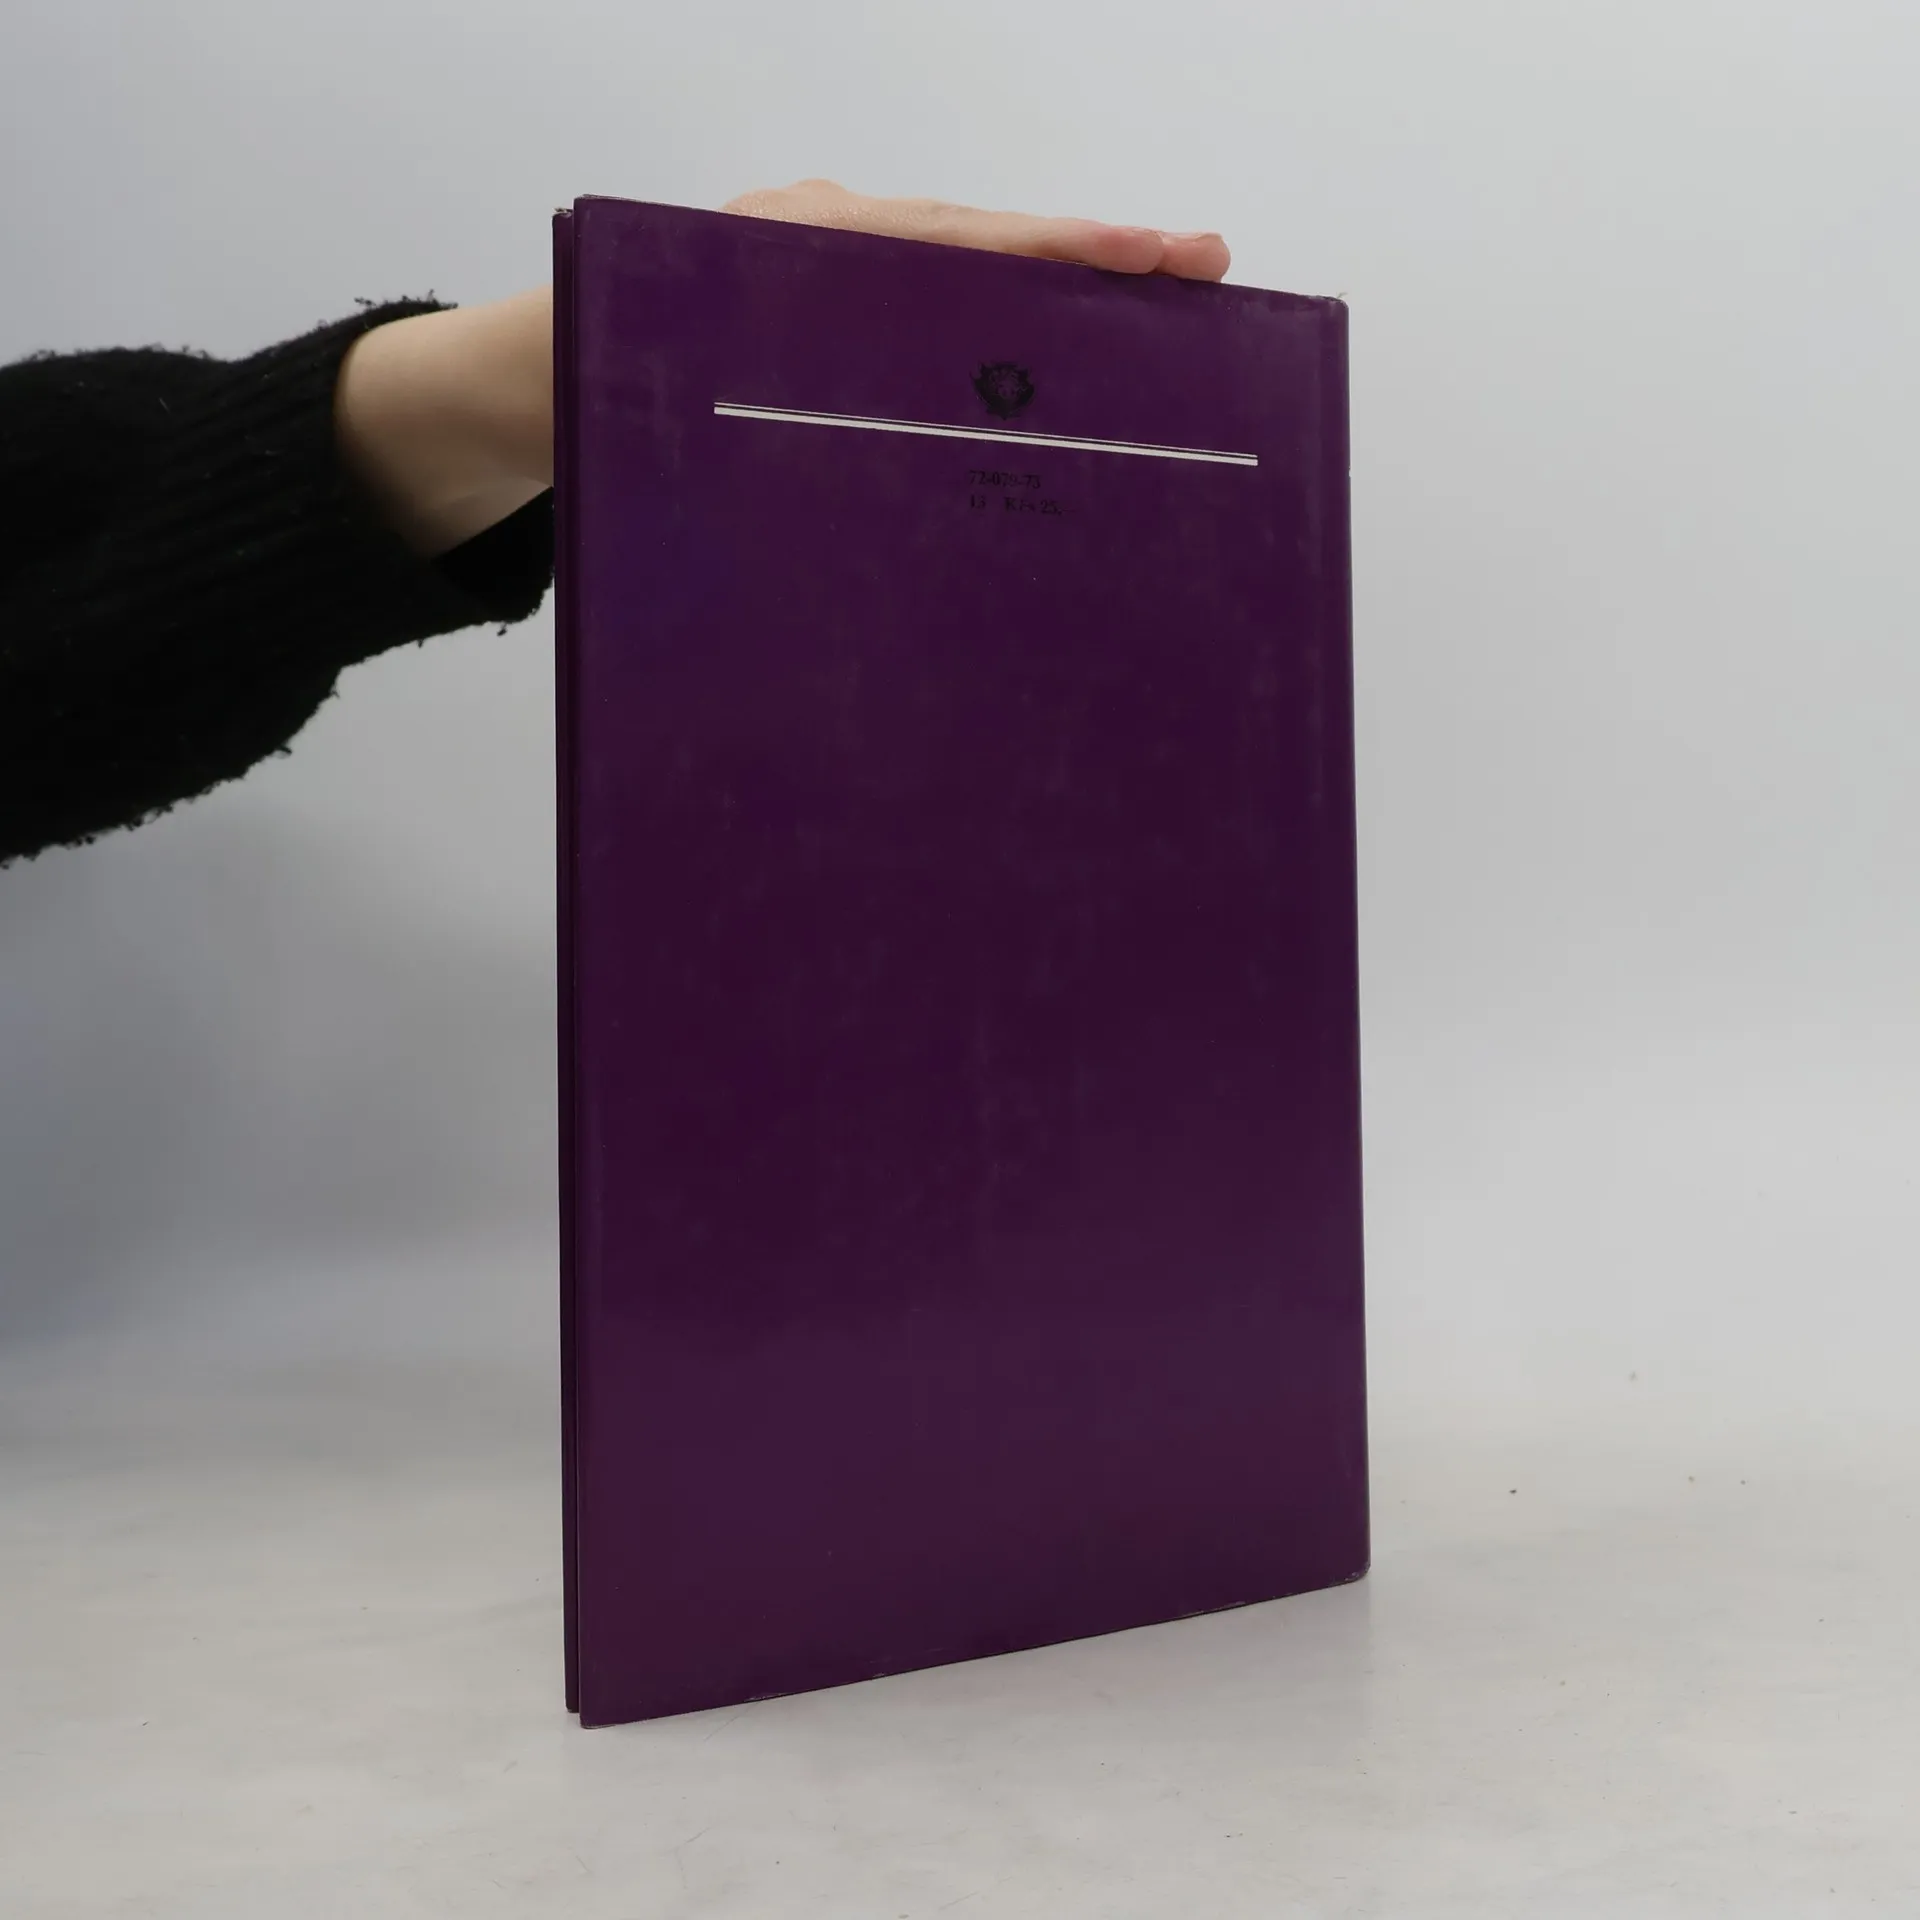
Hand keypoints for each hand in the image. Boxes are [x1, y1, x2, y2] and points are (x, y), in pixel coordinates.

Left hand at [337, 186, 1228, 556]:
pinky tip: (1068, 387)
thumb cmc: (578, 381)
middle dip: (1099, 261)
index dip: (1063, 249)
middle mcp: (835, 253)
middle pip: (990, 248)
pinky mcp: (841, 338)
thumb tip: (823, 452)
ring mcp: (843, 291)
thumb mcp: (636, 382)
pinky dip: (1009, 349)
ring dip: (1066, 309)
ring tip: (1169, 326)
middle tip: (1210, 272)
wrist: (521, 389)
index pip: (959, 237)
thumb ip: (715, 400)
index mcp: (801, 247)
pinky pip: (940, 333)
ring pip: (974, 287)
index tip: (1159, 256)